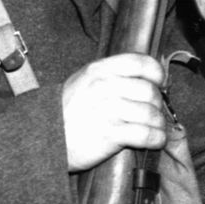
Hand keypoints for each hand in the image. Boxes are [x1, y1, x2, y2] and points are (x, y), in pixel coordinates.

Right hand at [61, 53, 168, 171]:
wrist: (44, 138)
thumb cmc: (69, 112)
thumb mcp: (85, 83)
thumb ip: (113, 77)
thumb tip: (150, 79)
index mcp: (98, 70)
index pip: (140, 63)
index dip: (157, 73)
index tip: (160, 83)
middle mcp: (104, 87)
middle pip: (150, 91)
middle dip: (157, 104)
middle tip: (154, 113)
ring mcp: (107, 110)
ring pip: (151, 113)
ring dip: (158, 124)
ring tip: (156, 128)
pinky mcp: (110, 134)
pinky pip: (146, 134)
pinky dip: (156, 138)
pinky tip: (155, 140)